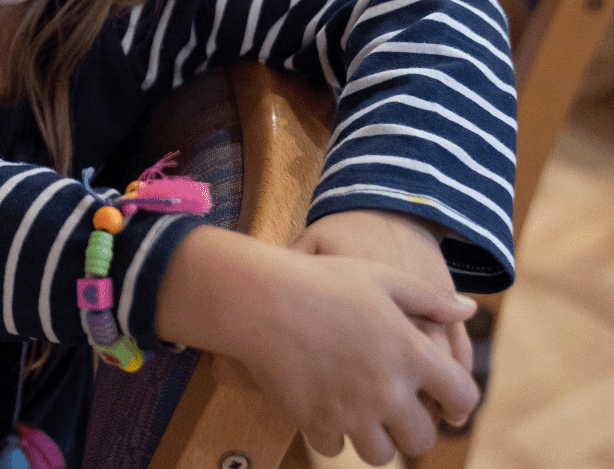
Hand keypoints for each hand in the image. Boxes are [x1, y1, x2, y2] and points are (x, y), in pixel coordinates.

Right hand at [156, 228, 478, 466]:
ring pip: (379, 454)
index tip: (446, 403)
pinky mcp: (315, 421)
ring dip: (374, 439)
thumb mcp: (380, 277)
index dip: (459, 403)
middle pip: (421, 439)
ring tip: (360, 416)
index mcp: (412, 355)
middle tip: (395, 412)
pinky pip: (333, 447)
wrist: (259, 299)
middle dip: (412, 429)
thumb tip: (468, 309)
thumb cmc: (320, 281)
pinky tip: (323, 410)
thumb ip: (429, 297)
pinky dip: (330, 435)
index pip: (462, 397)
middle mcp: (388, 391)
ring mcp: (351, 411)